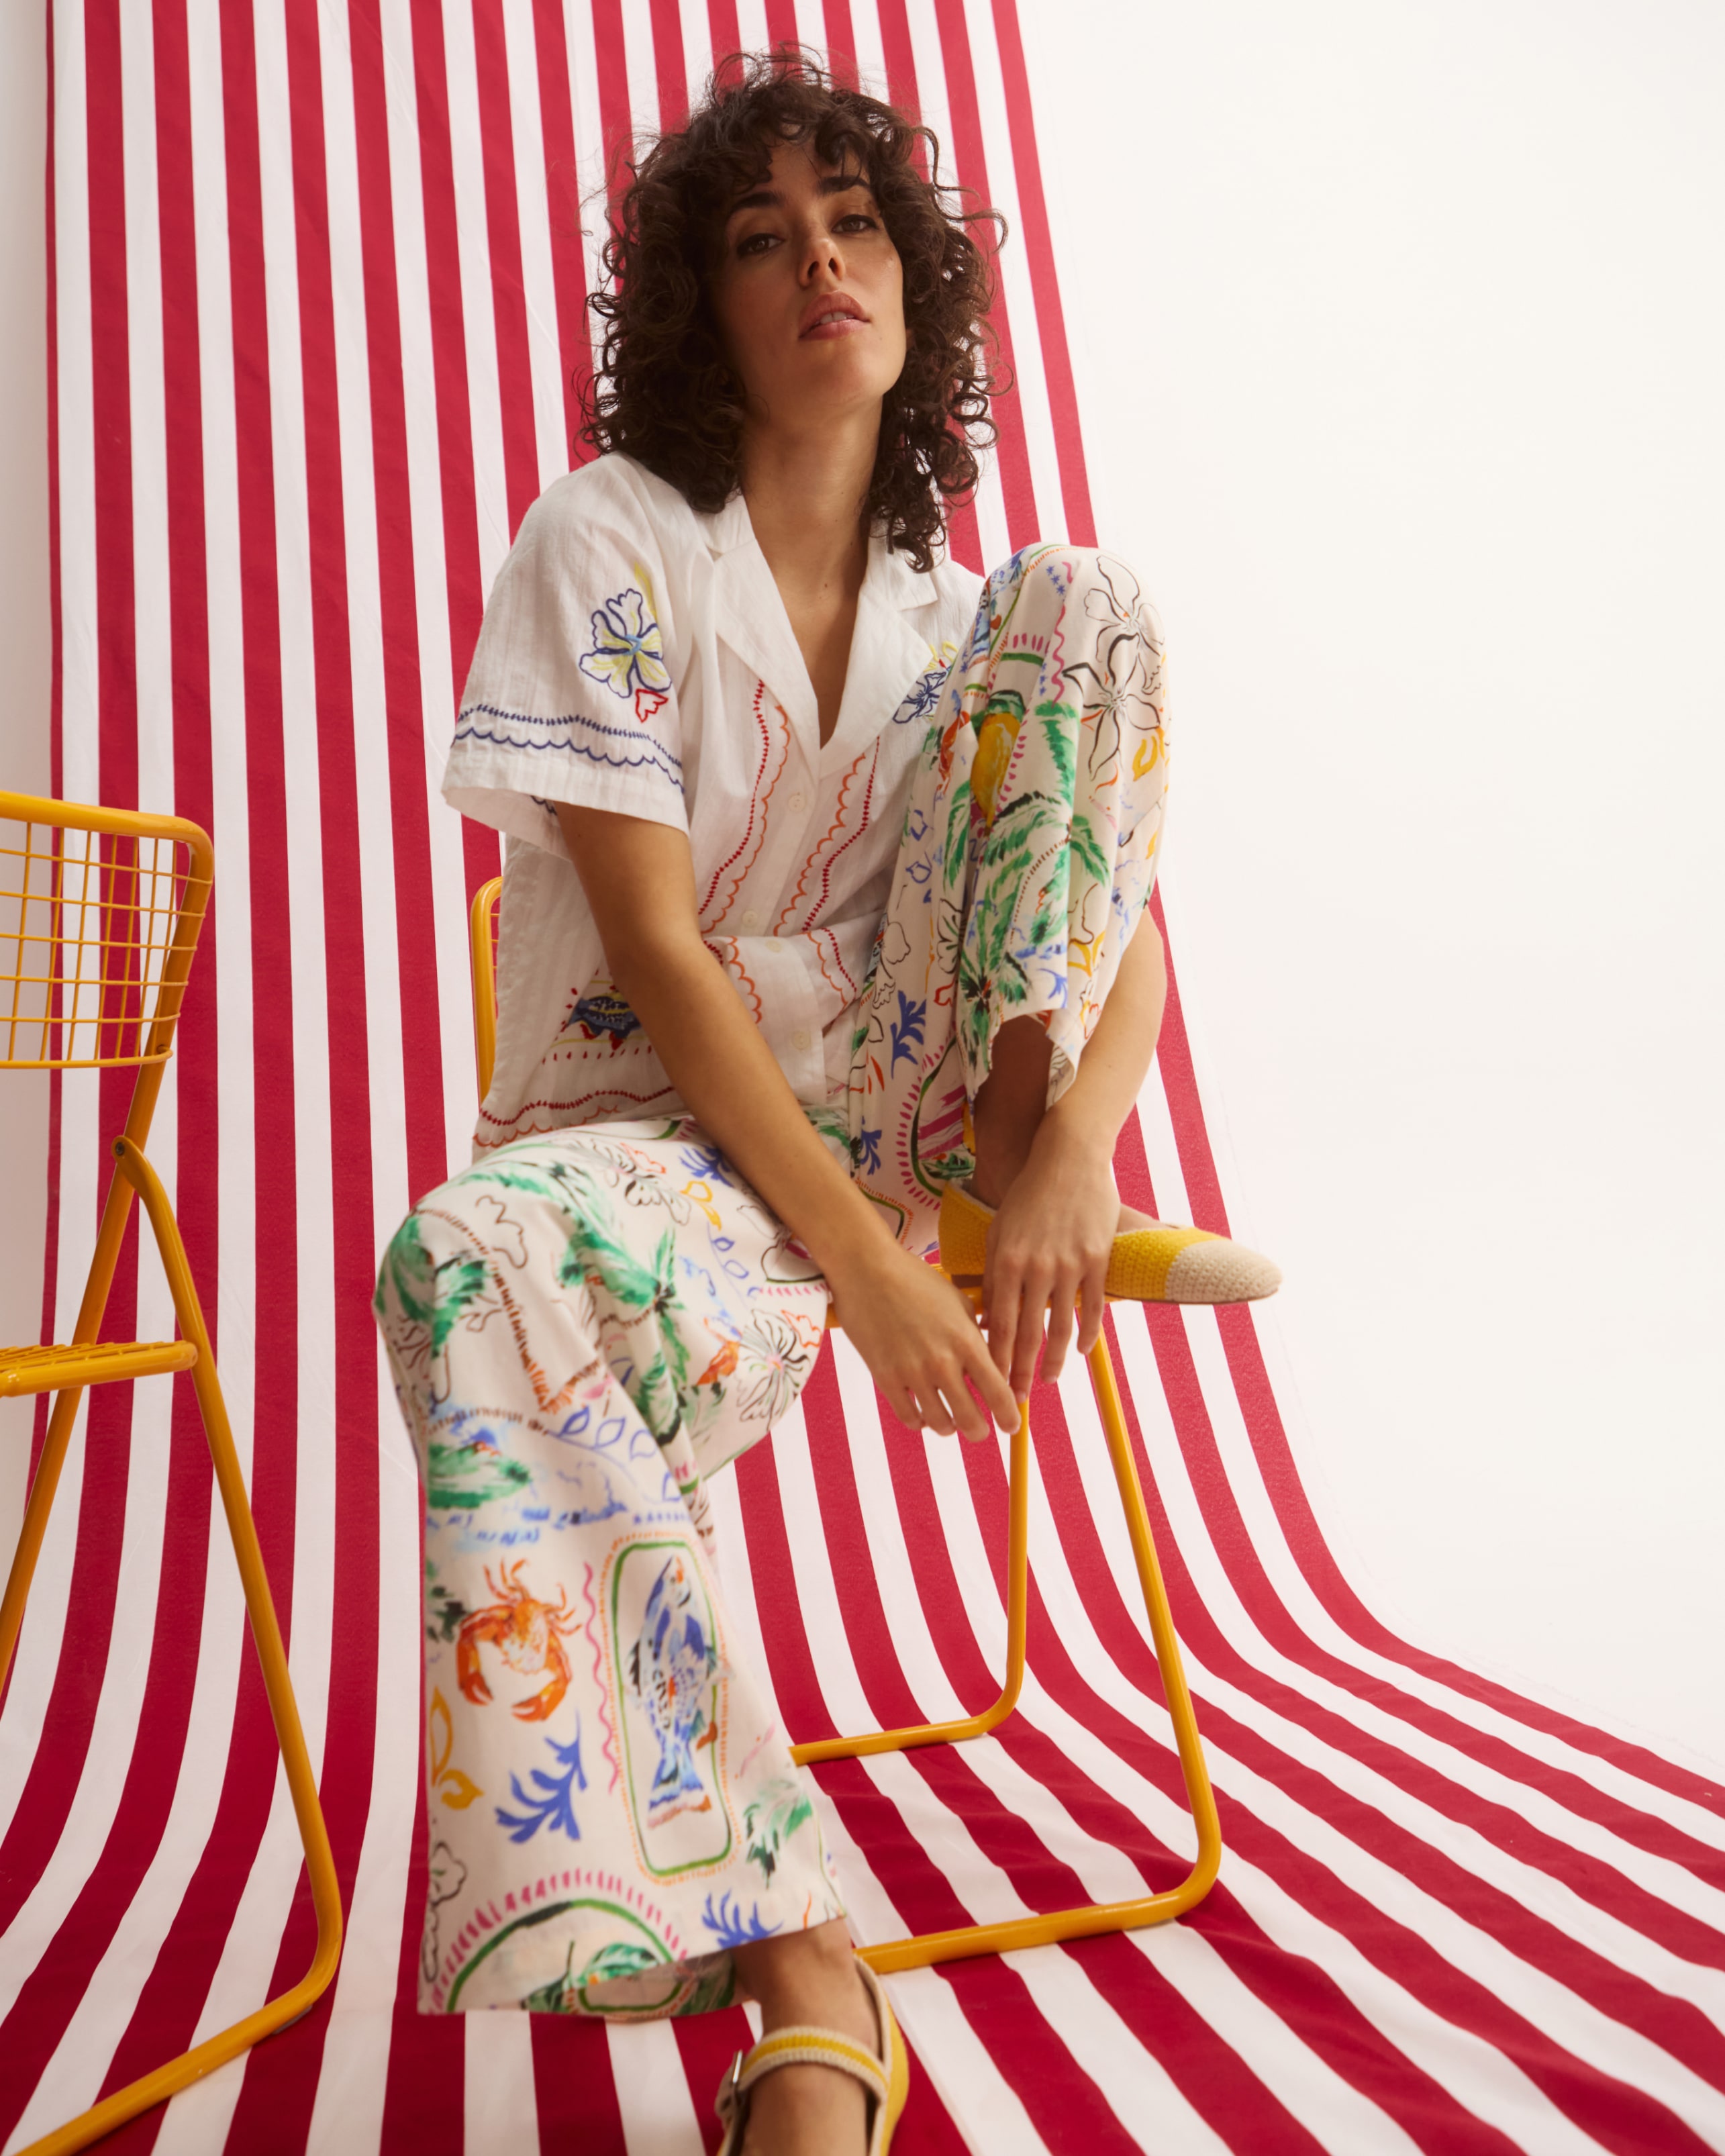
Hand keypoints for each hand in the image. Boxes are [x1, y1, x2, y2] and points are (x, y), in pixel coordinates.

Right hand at [826, 1238, 1021, 1441]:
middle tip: (980, 1430)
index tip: (1012, 1425)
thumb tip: (990, 1362)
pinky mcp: (884, 1377)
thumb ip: (975, 1336)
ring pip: (940, 1424)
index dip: (1008, 1416)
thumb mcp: (957, 1302)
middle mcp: (942, 1362)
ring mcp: (911, 1372)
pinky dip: (920, 1422)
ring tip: (950, 1422)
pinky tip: (923, 1414)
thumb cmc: (915, 1279)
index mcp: (966, 1341)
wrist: (867, 1269)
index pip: (997, 1392)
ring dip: (949, 1427)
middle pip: (970, 1419)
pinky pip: (908, 1417)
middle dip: (979, 1431)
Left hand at [982, 1120, 1117, 1396]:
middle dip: (1021, 1372)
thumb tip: (987, 1316)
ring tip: (1047, 1380)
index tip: (992, 1385)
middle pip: (1029, 1333)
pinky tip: (1079, 1351)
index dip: (997, 1360)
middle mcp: (1038, 1267)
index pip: (1000, 1324)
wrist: (1068, 1158)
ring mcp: (1070, 1264)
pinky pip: (1092, 1306)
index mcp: (1007, 1261)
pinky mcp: (1098, 1258)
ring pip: (1062, 1326)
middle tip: (1017, 1401)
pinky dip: (1086, 1333)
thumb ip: (994, 1273)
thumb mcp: (1000, 1231)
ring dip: (1053, 1360)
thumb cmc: (1028, 1196)